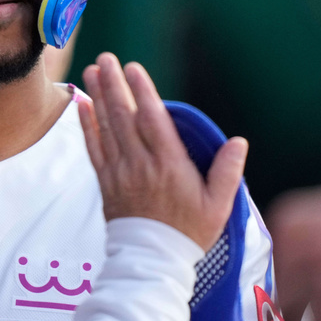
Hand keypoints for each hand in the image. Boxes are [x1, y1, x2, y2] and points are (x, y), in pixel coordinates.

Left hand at [79, 52, 248, 251]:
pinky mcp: (106, 182)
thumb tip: (238, 141)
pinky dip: (87, 125)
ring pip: (107, 128)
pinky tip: (83, 105)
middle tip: (106, 58)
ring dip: (98, 97)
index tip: (134, 68)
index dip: (142, 91)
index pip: (153, 120)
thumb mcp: (219, 206)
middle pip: (124, 117)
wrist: (152, 262)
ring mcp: (120, 172)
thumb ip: (228, 172)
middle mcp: (141, 164)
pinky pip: (94, 148)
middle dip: (114, 85)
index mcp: (170, 165)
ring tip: (93, 71)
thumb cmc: (189, 232)